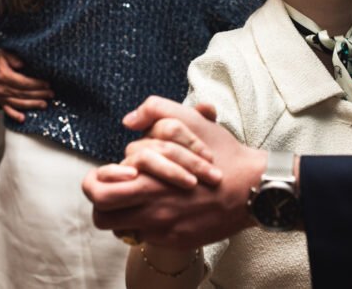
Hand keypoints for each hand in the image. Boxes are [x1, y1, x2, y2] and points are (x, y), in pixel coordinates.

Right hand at [0, 49, 52, 121]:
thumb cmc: (2, 59)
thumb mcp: (6, 53)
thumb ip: (14, 57)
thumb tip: (22, 64)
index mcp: (3, 75)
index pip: (23, 82)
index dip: (36, 84)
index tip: (47, 84)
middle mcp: (0, 87)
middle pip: (22, 93)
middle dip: (38, 94)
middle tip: (51, 94)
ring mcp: (0, 95)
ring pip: (18, 103)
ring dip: (32, 104)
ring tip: (44, 104)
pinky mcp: (0, 100)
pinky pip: (7, 109)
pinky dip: (14, 115)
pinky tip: (23, 118)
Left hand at [83, 96, 266, 248]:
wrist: (252, 187)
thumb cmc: (222, 152)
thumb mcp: (191, 121)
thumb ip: (155, 110)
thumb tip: (128, 121)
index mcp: (149, 176)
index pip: (99, 187)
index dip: (98, 179)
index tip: (110, 173)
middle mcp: (151, 205)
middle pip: (102, 211)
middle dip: (101, 200)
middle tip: (113, 190)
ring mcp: (163, 227)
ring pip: (120, 227)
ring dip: (121, 214)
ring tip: (134, 201)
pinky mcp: (175, 240)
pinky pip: (146, 237)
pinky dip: (146, 224)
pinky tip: (161, 209)